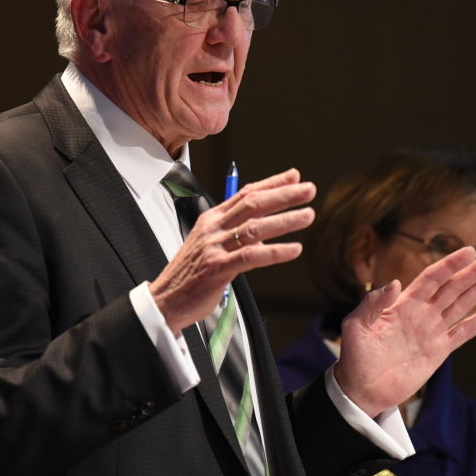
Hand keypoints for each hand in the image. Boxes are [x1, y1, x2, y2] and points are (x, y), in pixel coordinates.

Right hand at [150, 168, 315, 333]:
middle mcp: (214, 228)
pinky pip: (251, 256)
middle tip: (308, 189)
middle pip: (253, 203)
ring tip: (308, 215)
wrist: (167, 299)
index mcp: (212, 219)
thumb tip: (265, 230)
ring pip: (256, 227)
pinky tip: (293, 249)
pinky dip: (275, 252)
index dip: (272, 183)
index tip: (294, 176)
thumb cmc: (191, 274)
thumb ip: (235, 234)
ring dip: (285, 220)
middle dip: (284, 194)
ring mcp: (215, 247)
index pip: (245, 193)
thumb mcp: (210, 245)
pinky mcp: (219, 268)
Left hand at [333, 247, 475, 417]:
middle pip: (453, 287)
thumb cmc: (355, 357)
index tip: (469, 252)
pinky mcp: (439, 351)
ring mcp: (432, 331)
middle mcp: (421, 313)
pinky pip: (465, 332)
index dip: (450, 265)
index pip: (431, 278)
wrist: (363, 389)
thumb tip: (393, 284)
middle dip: (474, 271)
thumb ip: (372, 304)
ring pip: (462, 304)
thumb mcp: (356, 327)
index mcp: (403, 304)